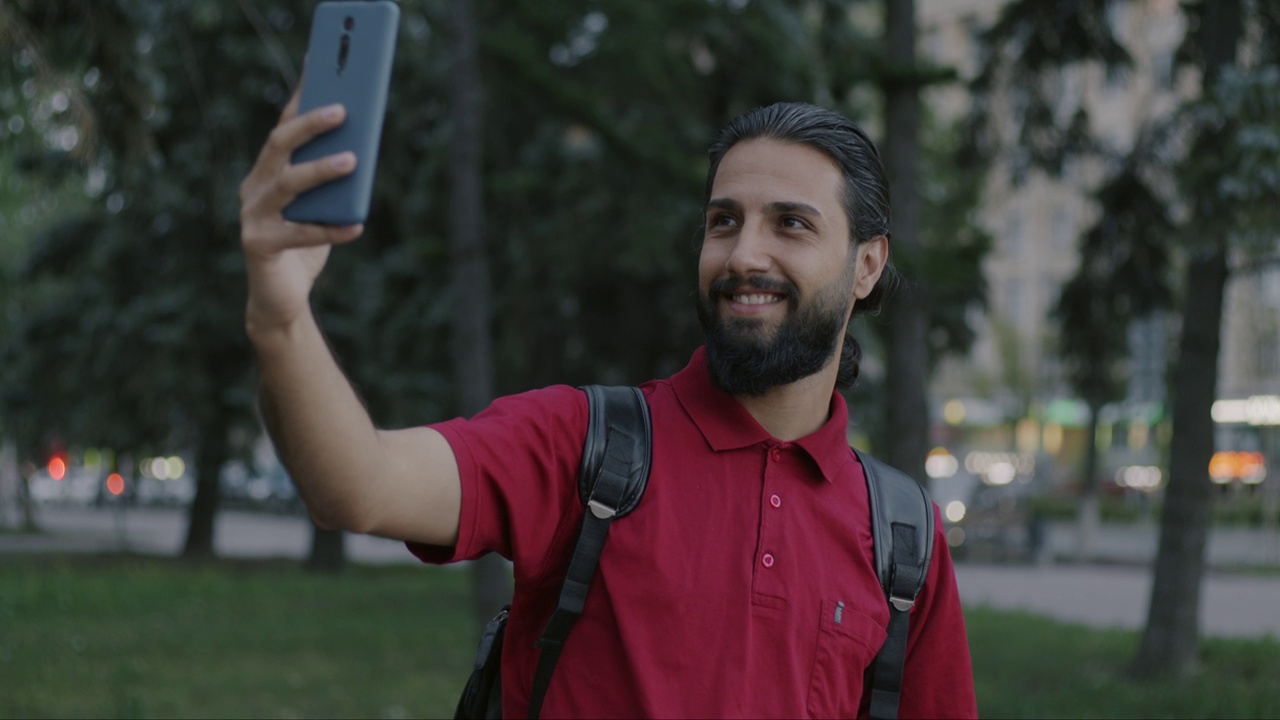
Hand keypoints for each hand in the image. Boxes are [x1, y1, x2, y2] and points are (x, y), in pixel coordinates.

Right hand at [239, 89, 363, 336]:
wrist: (279, 298)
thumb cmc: (304, 245)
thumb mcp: (321, 206)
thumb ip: (332, 181)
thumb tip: (361, 148)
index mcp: (267, 171)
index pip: (284, 125)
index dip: (302, 97)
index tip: (321, 67)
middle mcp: (253, 187)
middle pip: (279, 145)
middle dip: (310, 124)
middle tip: (343, 110)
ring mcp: (252, 215)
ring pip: (287, 185)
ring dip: (321, 170)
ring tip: (353, 161)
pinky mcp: (259, 245)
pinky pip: (299, 234)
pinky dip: (330, 230)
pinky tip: (356, 226)